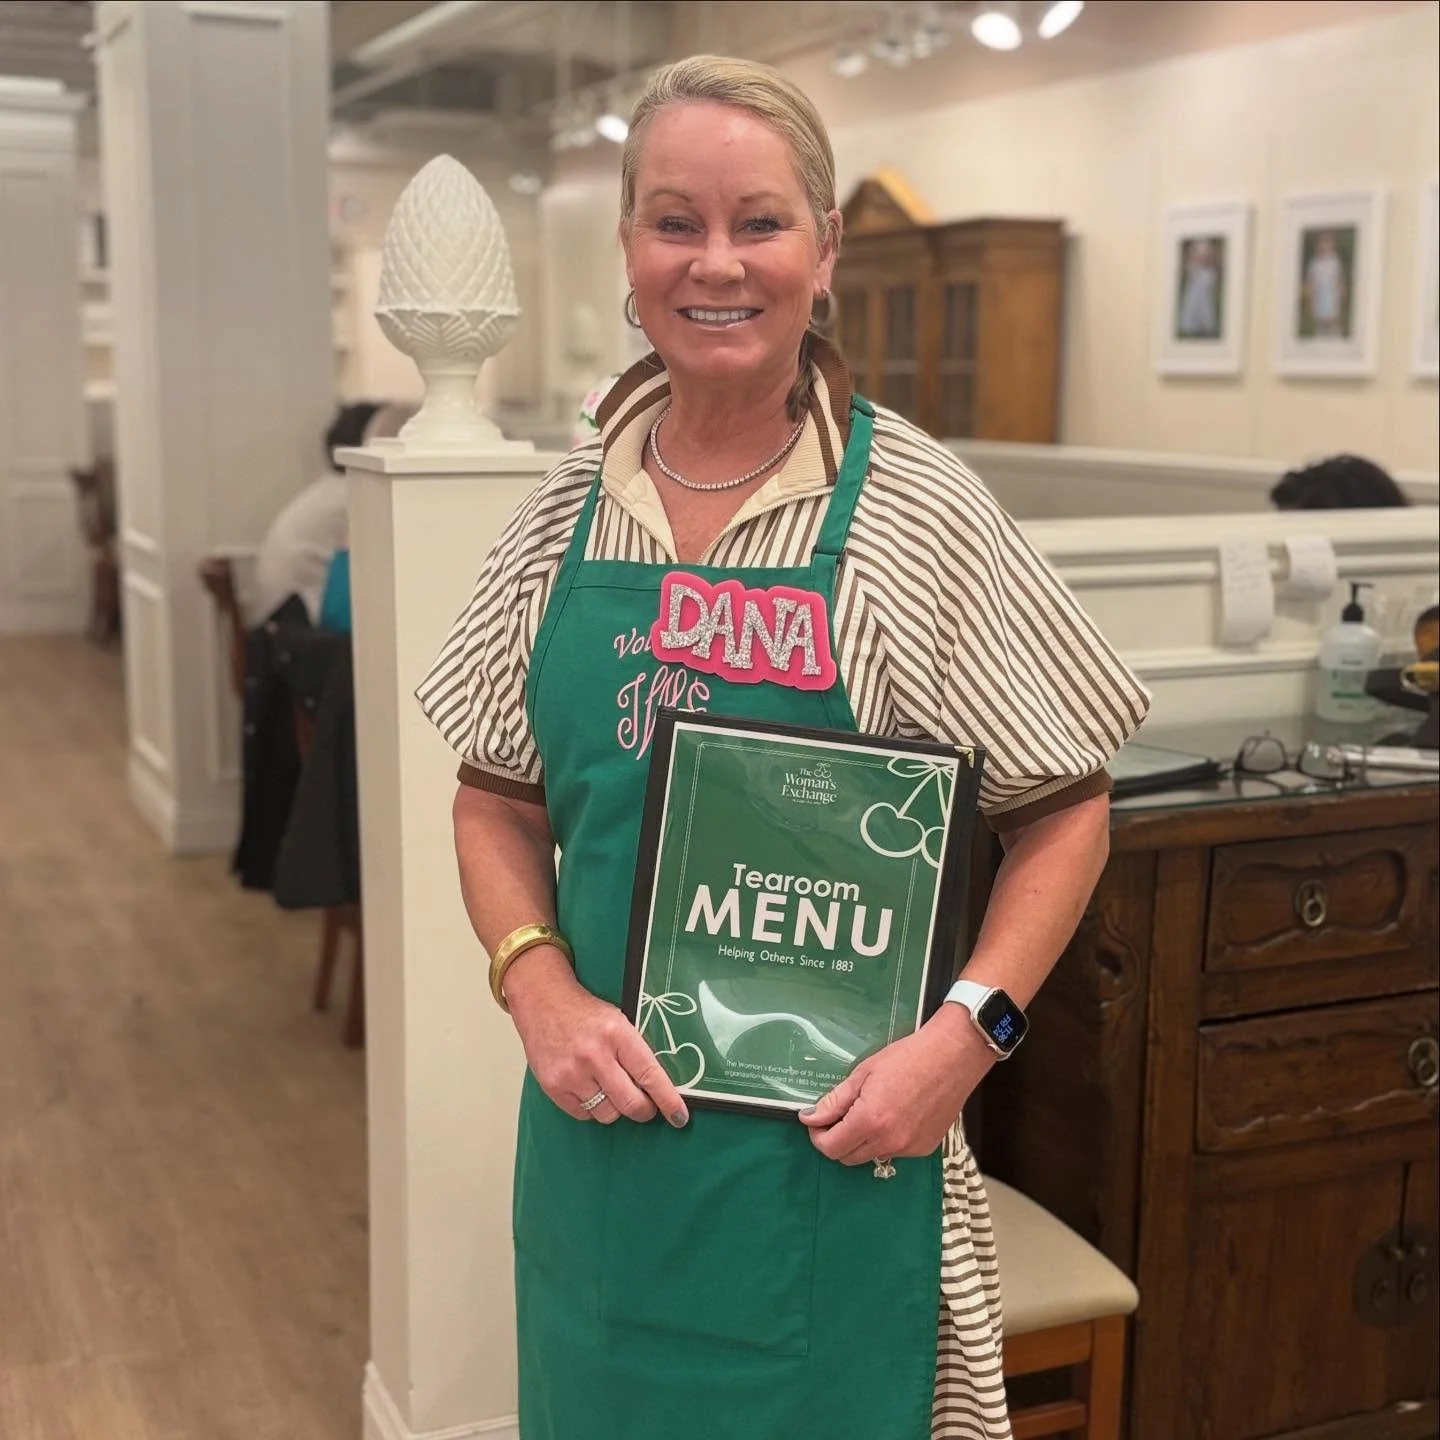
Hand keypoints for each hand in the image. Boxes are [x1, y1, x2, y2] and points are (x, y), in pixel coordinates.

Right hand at [505, 948, 688, 1128]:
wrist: (543, 1001)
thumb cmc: (585, 1013)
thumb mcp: (619, 1022)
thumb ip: (636, 1052)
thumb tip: (658, 1088)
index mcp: (618, 1034)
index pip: (650, 1075)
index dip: (668, 1100)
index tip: (679, 1116)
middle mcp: (595, 1055)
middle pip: (631, 1103)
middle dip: (644, 1111)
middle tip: (645, 1107)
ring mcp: (572, 1073)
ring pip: (608, 1114)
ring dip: (615, 1109)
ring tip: (609, 1088)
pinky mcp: (553, 1086)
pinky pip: (584, 1115)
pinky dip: (591, 1108)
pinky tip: (589, 1088)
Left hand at [799, 1007, 993, 1164]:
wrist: (952, 1057)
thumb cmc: (908, 1058)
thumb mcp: (864, 1073)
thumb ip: (835, 1101)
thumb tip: (809, 1117)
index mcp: (870, 1121)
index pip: (831, 1148)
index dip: (818, 1136)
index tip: (817, 1121)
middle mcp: (889, 1141)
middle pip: (848, 1158)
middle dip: (837, 1140)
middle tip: (839, 1116)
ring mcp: (909, 1148)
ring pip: (871, 1156)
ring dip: (861, 1141)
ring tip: (869, 1111)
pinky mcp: (924, 1148)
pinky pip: (894, 1152)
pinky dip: (885, 1140)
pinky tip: (893, 1115)